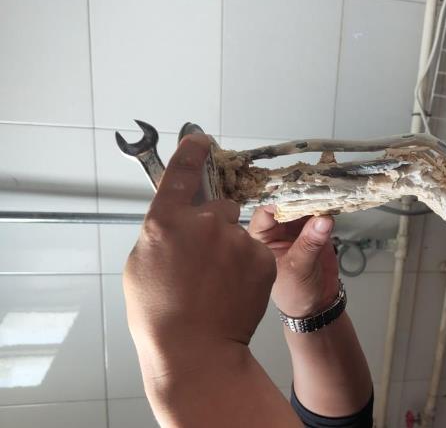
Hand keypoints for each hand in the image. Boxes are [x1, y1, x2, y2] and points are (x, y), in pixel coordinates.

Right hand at [123, 135, 276, 377]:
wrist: (195, 349)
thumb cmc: (158, 314)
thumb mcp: (141, 264)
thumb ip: (162, 233)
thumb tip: (176, 221)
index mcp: (164, 222)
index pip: (180, 173)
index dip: (192, 151)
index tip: (201, 138)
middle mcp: (202, 222)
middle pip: (219, 207)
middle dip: (215, 226)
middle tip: (205, 260)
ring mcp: (234, 239)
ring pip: (237, 233)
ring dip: (232, 248)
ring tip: (219, 282)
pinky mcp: (261, 257)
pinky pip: (255, 252)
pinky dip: (248, 266)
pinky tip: (235, 289)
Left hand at [247, 206, 338, 317]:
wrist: (315, 305)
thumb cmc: (294, 292)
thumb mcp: (298, 269)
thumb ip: (309, 244)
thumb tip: (324, 219)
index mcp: (262, 238)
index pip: (266, 213)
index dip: (280, 203)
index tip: (297, 196)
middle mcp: (278, 229)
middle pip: (287, 205)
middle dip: (301, 198)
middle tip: (317, 191)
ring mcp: (297, 228)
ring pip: (305, 207)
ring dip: (316, 201)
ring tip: (329, 195)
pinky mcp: (315, 230)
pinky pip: (321, 215)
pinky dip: (328, 209)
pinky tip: (335, 203)